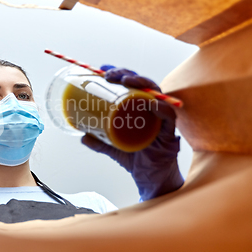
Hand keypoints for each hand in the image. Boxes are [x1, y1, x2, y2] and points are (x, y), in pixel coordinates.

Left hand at [81, 65, 182, 200]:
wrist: (151, 182)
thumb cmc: (137, 160)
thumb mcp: (113, 148)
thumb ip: (99, 142)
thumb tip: (82, 135)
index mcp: (141, 110)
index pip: (133, 85)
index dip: (121, 73)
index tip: (103, 69)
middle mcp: (153, 112)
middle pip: (144, 85)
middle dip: (127, 74)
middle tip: (109, 74)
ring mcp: (161, 122)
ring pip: (156, 95)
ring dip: (142, 83)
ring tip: (126, 80)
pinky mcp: (168, 135)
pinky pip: (169, 118)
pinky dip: (161, 109)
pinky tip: (151, 102)